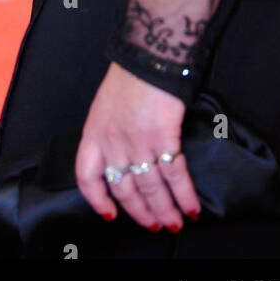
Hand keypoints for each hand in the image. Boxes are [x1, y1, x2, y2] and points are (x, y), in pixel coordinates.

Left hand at [75, 62, 199, 231]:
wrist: (147, 55)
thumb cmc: (129, 75)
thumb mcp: (106, 104)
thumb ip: (110, 131)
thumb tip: (124, 155)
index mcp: (94, 132)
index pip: (87, 176)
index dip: (97, 200)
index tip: (109, 214)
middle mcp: (113, 142)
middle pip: (125, 190)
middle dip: (141, 213)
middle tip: (155, 225)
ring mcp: (137, 142)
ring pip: (151, 189)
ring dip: (166, 211)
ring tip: (176, 222)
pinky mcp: (163, 138)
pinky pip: (175, 176)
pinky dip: (185, 196)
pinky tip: (192, 207)